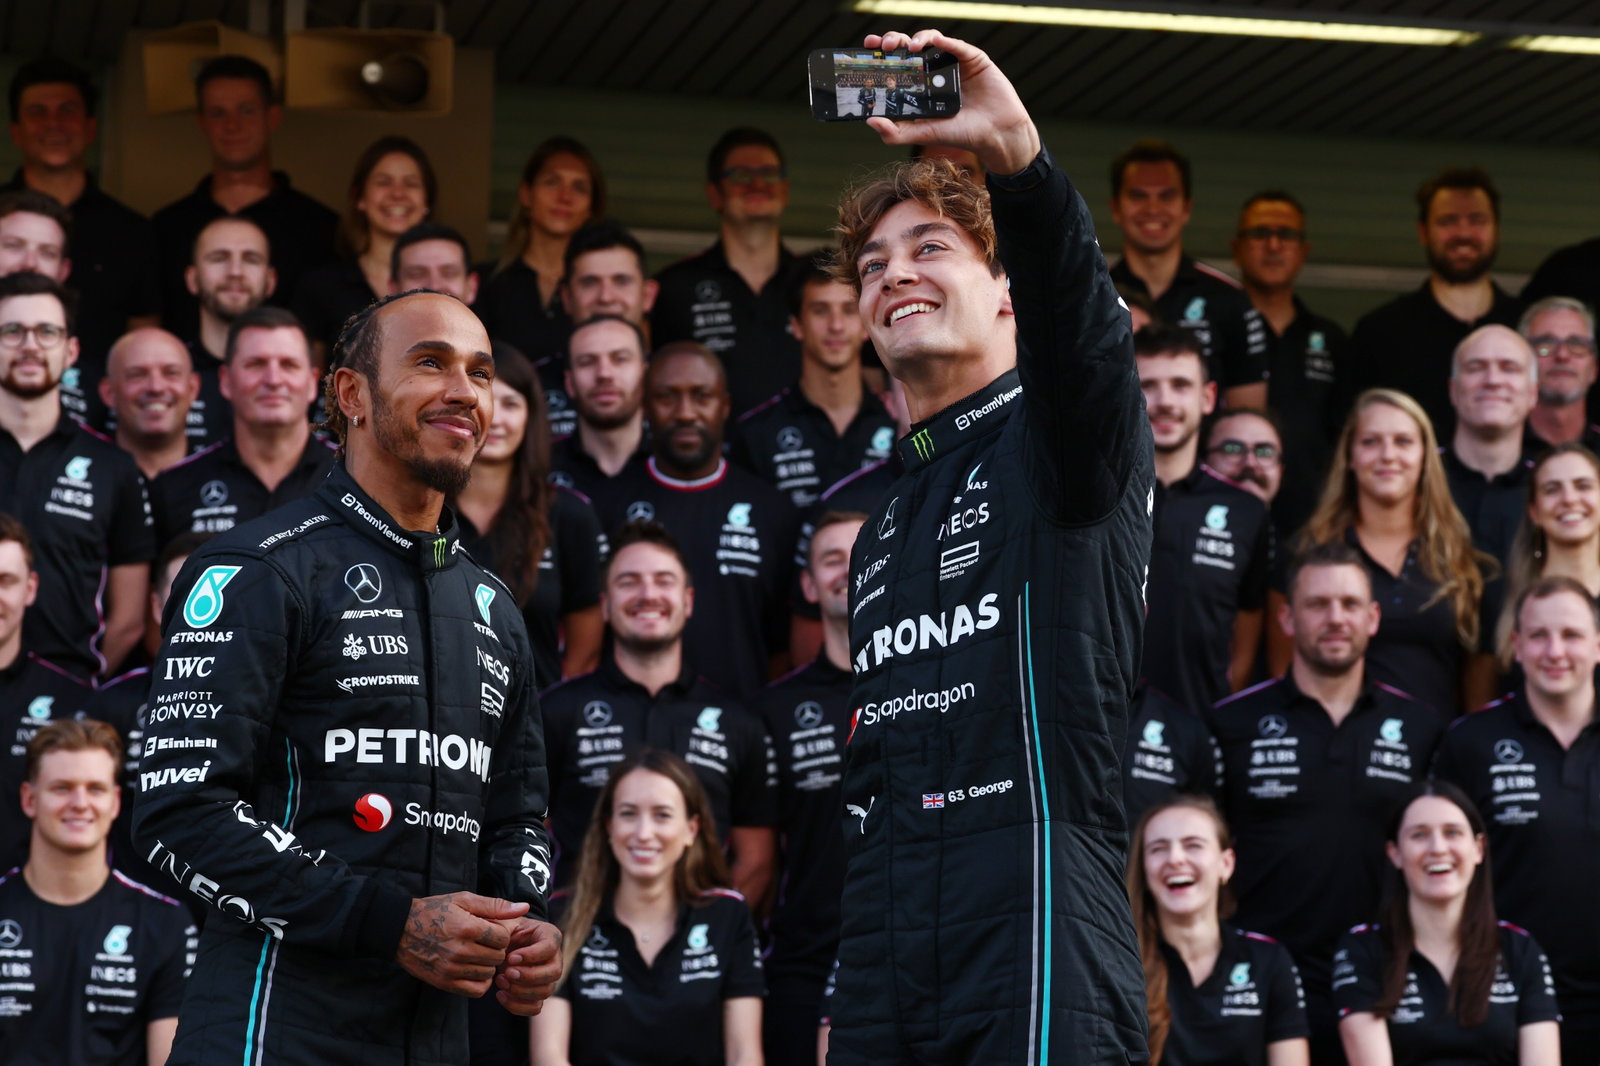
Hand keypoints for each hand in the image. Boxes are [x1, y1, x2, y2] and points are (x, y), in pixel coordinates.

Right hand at [395, 891, 528, 996]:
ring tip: (478, 954)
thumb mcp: (464, 900)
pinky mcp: (444, 983)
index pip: (503, 938)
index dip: (502, 933)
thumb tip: (524, 908)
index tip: (492, 930)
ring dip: (488, 965)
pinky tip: (474, 969)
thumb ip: (495, 906)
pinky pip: (476, 990)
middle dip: (496, 949)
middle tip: (486, 942)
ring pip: (489, 974)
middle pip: (498, 957)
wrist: (399, 929)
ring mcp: (451, 969)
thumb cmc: (435, 911)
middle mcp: (460, 951)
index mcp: (467, 928)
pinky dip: (480, 981)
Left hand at [493, 918, 562, 1015]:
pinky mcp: (537, 993)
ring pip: (546, 991)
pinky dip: (518, 1005)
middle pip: (554, 973)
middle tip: (506, 972)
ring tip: (500, 981)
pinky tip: (500, 995)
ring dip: (521, 991)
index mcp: (549, 935)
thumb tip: (522, 908)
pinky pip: (535, 1007)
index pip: (551, 947)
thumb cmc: (500, 930)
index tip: (510, 957)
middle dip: (528, 976)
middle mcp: (554, 957)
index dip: (532, 955)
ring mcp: (547, 977)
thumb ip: (507, 912)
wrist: (496, 946)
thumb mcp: (501, 918)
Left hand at [860, 29, 1040, 175]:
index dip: (881, 56)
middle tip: (883, 47)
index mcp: (919, 85)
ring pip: (928, 40)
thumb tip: (869, 121)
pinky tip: (931, 42)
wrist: (995, 134)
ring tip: (908, 47)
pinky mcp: (972, 57)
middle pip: (907, 48)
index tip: (867, 51)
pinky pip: (954, 44)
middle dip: (892, 42)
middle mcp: (933, 70)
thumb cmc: (961, 134)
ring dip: (914, 38)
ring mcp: (952, 62)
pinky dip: (941, 40)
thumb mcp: (923, 134)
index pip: (895, 65)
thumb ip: (896, 132)